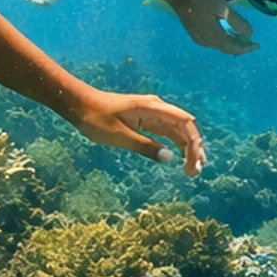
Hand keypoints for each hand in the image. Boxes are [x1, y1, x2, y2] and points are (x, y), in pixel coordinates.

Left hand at [69, 89, 205, 175]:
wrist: (79, 105)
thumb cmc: (97, 119)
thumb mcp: (119, 136)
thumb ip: (145, 146)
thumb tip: (170, 157)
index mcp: (152, 108)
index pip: (184, 123)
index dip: (194, 143)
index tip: (194, 163)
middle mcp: (156, 108)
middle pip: (185, 127)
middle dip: (194, 148)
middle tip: (196, 171)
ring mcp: (151, 113)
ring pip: (177, 130)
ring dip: (187, 147)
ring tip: (192, 168)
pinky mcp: (145, 120)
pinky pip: (167, 131)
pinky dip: (175, 144)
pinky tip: (179, 156)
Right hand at [175, 0, 258, 55]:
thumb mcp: (223, 9)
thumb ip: (237, 22)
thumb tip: (250, 33)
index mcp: (215, 38)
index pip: (234, 48)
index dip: (247, 48)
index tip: (258, 45)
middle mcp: (207, 42)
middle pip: (227, 49)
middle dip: (240, 47)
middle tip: (252, 43)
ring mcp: (199, 38)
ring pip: (220, 45)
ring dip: (232, 43)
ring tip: (242, 39)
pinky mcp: (195, 33)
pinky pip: (213, 41)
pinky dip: (224, 39)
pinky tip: (227, 33)